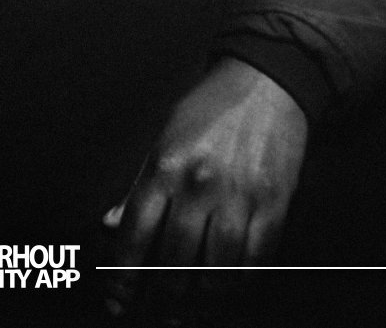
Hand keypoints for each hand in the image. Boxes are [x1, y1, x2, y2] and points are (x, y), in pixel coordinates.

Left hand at [102, 58, 307, 317]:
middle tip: (157, 304)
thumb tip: (111, 225)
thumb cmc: (211, 108)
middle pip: (175, 261)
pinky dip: (239, 280)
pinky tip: (227, 284)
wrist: (267, 81)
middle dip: (162, 292)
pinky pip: (255, 259)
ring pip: (216, 269)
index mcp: (166, 167)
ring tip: (191, 301)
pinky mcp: (274, 203)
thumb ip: (137, 185)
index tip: (118, 296)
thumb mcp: (163, 138)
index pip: (135, 234)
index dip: (124, 273)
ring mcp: (240, 197)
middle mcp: (200, 185)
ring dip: (201, 294)